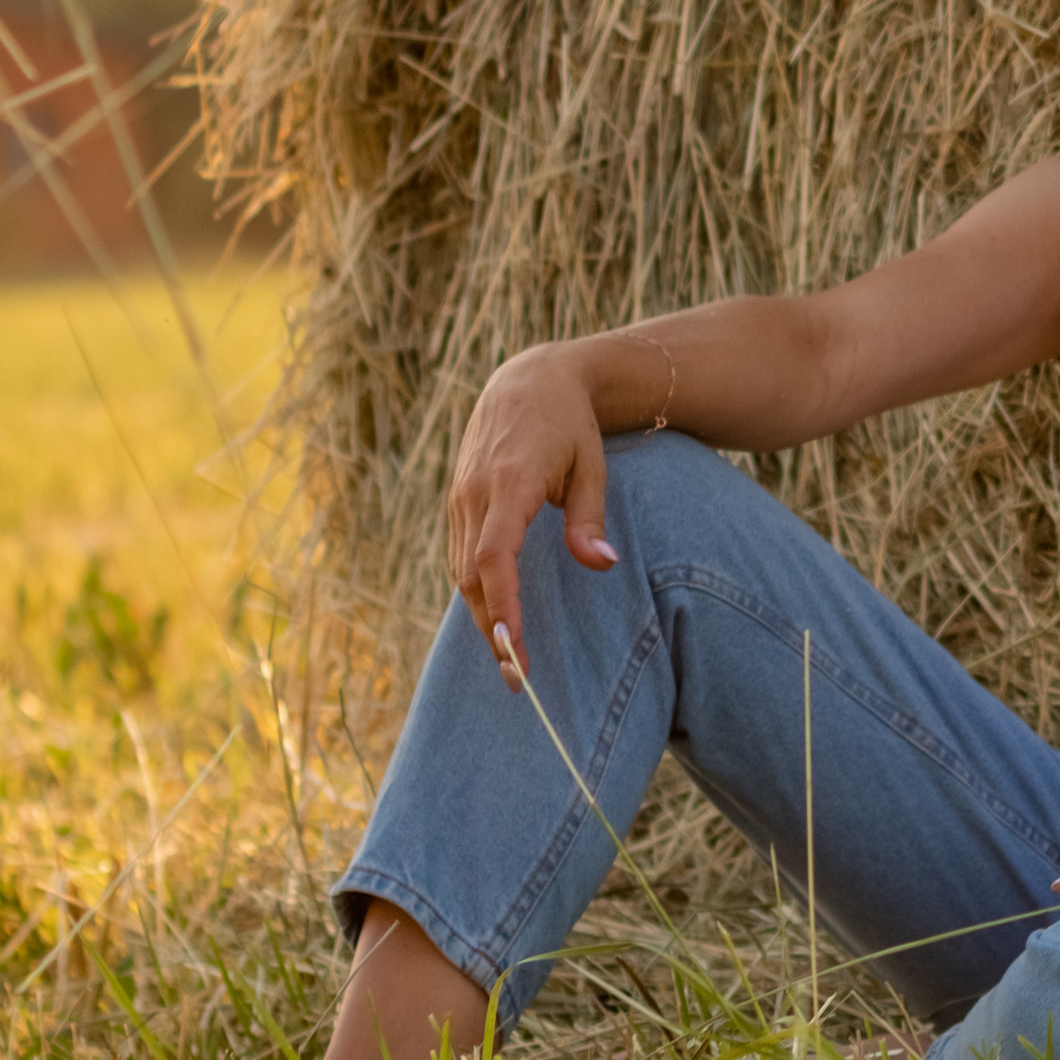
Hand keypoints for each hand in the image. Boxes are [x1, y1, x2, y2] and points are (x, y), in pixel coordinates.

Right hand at [447, 345, 617, 675]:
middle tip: (520, 680)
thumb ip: (589, 519)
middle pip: (473, 577)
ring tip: (510, 660)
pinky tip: (497, 617)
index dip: (502, 608)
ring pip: (462, 571)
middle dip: (493, 631)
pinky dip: (476, 591)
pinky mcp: (457, 500)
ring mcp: (459, 497)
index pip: (496, 558)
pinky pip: (461, 555)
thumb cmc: (570, 425)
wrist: (528, 379)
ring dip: (483, 617)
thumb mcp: (592, 466)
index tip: (515, 651)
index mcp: (509, 483)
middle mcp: (475, 493)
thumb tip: (602, 565)